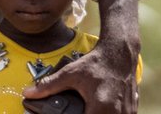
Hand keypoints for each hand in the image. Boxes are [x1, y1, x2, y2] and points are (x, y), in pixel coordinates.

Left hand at [23, 0, 142, 113]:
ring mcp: (127, 113)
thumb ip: (49, 86)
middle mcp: (117, 113)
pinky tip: (102, 109)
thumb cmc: (97, 63)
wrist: (120, 53)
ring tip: (88, 108)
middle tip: (78, 110)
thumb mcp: (71, 73)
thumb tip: (29, 93)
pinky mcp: (132, 111)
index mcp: (101, 107)